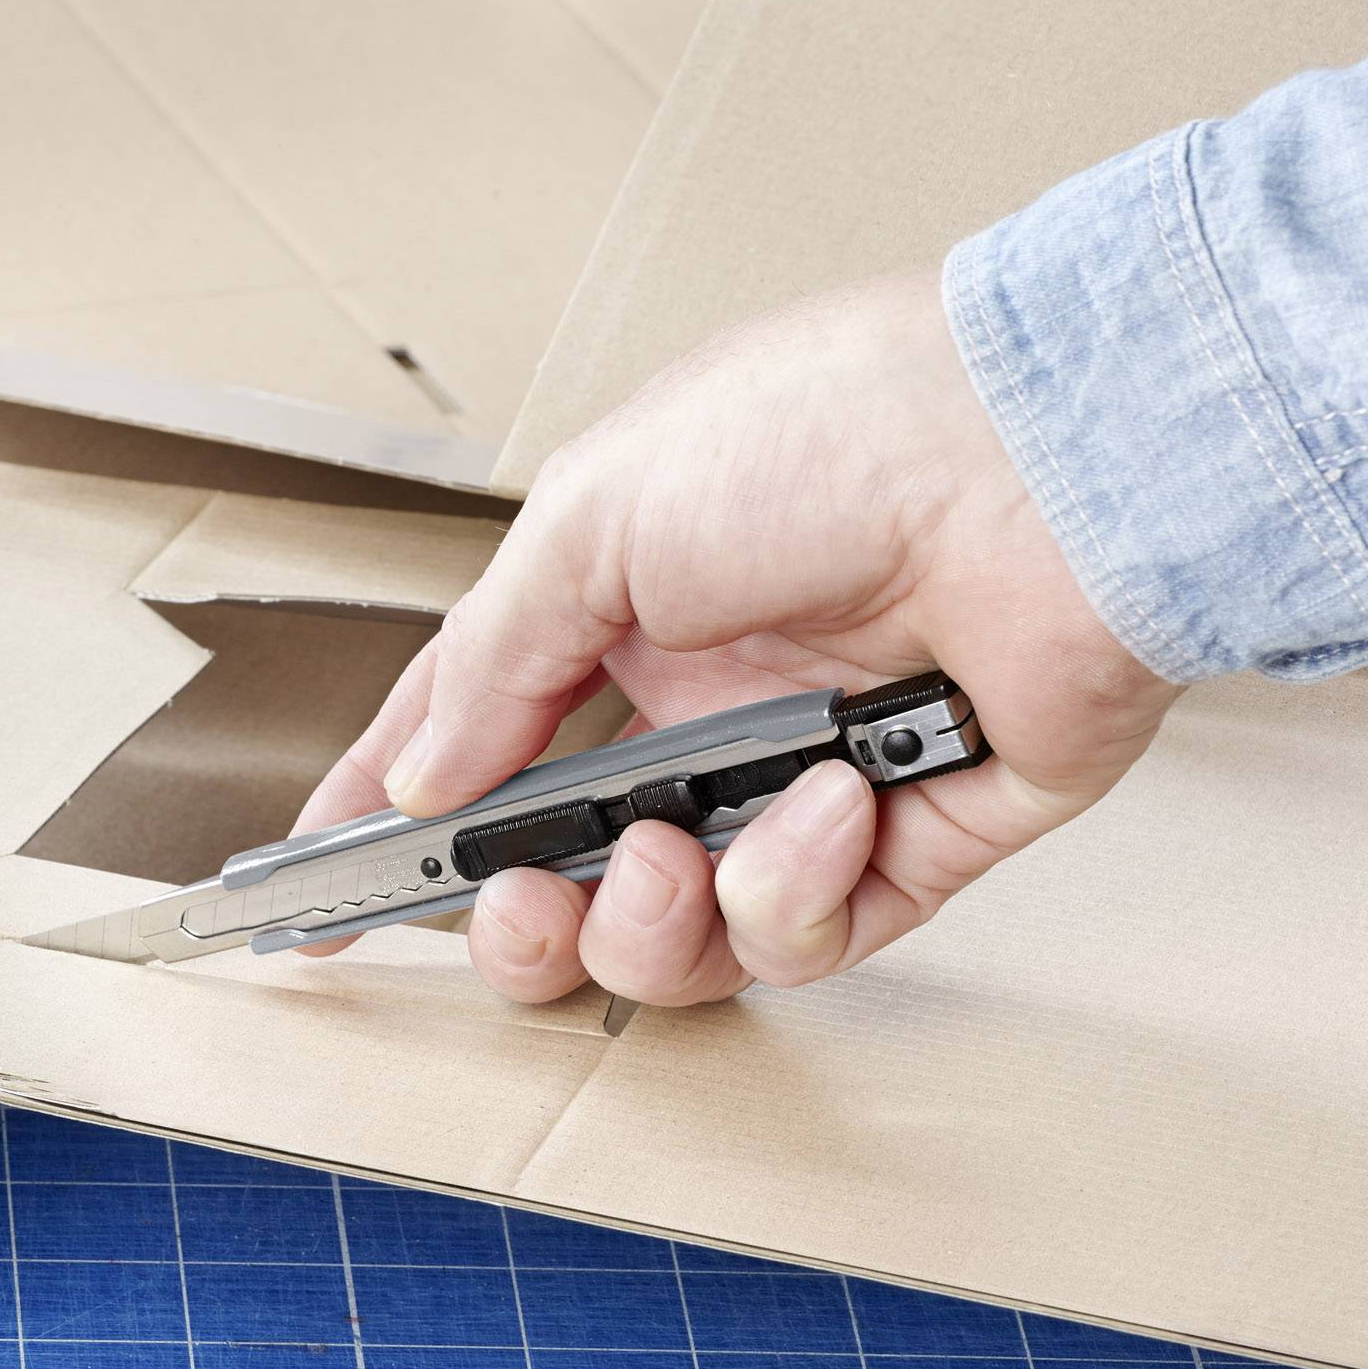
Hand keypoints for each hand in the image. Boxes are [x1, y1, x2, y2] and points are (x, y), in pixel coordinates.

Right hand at [293, 271, 1179, 1005]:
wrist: (1046, 455)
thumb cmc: (831, 430)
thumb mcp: (598, 515)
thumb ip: (494, 662)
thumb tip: (425, 777)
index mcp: (617, 617)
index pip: (477, 741)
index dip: (398, 822)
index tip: (321, 901)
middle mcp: (703, 710)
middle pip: (568, 883)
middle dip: (521, 925)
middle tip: (518, 905)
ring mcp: (802, 784)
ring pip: (679, 938)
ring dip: (651, 922)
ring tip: (676, 856)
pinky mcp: (912, 845)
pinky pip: (809, 935)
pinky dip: (797, 890)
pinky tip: (828, 807)